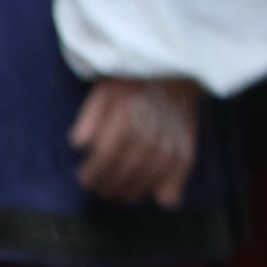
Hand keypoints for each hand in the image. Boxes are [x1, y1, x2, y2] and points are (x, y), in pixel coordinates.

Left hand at [70, 78, 201, 206]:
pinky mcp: (187, 144)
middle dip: (109, 186)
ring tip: (123, 193)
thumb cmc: (133, 81)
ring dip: (133, 191)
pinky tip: (161, 197)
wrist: (174, 69)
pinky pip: (178, 173)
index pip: (104, 161)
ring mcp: (169, 143)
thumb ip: (89, 118)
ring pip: (149, 178)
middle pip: (124, 174)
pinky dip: (170, 189)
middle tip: (101, 190)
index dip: (92, 175)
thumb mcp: (104, 91)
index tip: (85, 180)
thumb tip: (78, 145)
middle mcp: (147, 138)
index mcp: (123, 125)